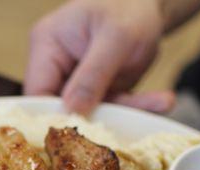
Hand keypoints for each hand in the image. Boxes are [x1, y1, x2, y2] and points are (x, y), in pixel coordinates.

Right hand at [24, 0, 174, 113]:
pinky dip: (135, 107)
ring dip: (126, 111)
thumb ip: (93, 75)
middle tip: (128, 120)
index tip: (81, 128)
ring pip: (91, 112)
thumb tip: (72, 112)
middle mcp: (56, 67)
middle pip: (62, 108)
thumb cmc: (127, 6)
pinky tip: (162, 100)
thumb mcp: (115, 37)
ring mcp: (76, 82)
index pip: (37, 93)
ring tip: (162, 102)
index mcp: (46, 46)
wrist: (149, 3)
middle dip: (97, 117)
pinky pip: (110, 108)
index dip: (53, 116)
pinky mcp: (96, 91)